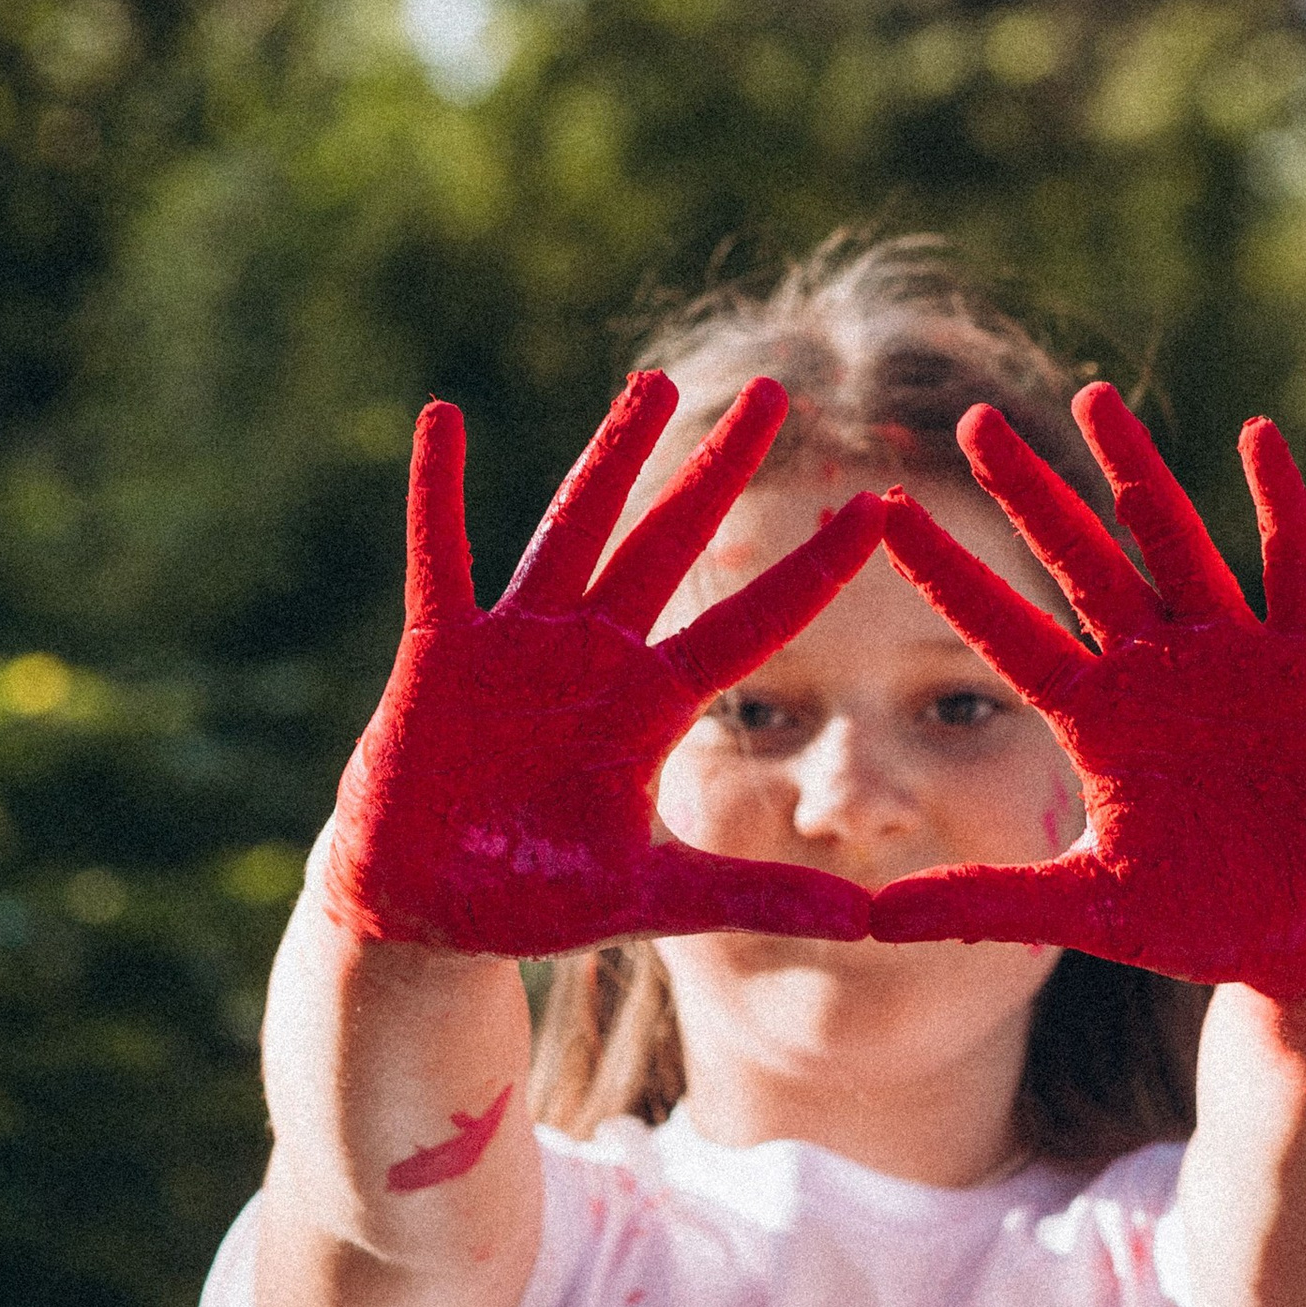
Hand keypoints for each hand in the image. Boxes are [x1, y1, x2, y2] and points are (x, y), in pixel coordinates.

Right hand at [321, 373, 885, 955]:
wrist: (426, 914)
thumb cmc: (535, 900)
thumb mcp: (654, 901)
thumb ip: (755, 898)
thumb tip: (872, 925)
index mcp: (649, 708)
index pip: (751, 624)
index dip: (814, 570)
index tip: (878, 505)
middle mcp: (594, 658)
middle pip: (670, 544)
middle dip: (720, 470)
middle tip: (780, 393)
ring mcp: (518, 645)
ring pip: (576, 528)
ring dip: (611, 454)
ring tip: (656, 381)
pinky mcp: (442, 653)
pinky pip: (441, 558)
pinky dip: (439, 492)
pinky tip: (444, 418)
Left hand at [870, 390, 1305, 999]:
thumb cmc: (1206, 919)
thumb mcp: (1085, 909)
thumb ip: (983, 903)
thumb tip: (866, 924)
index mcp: (1097, 719)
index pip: (1004, 630)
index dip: (948, 573)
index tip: (881, 511)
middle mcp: (1155, 671)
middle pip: (1078, 561)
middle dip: (1029, 493)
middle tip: (973, 422)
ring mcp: (1231, 659)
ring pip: (1172, 543)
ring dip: (1136, 471)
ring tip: (1092, 399)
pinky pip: (1291, 570)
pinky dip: (1278, 505)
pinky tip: (1258, 436)